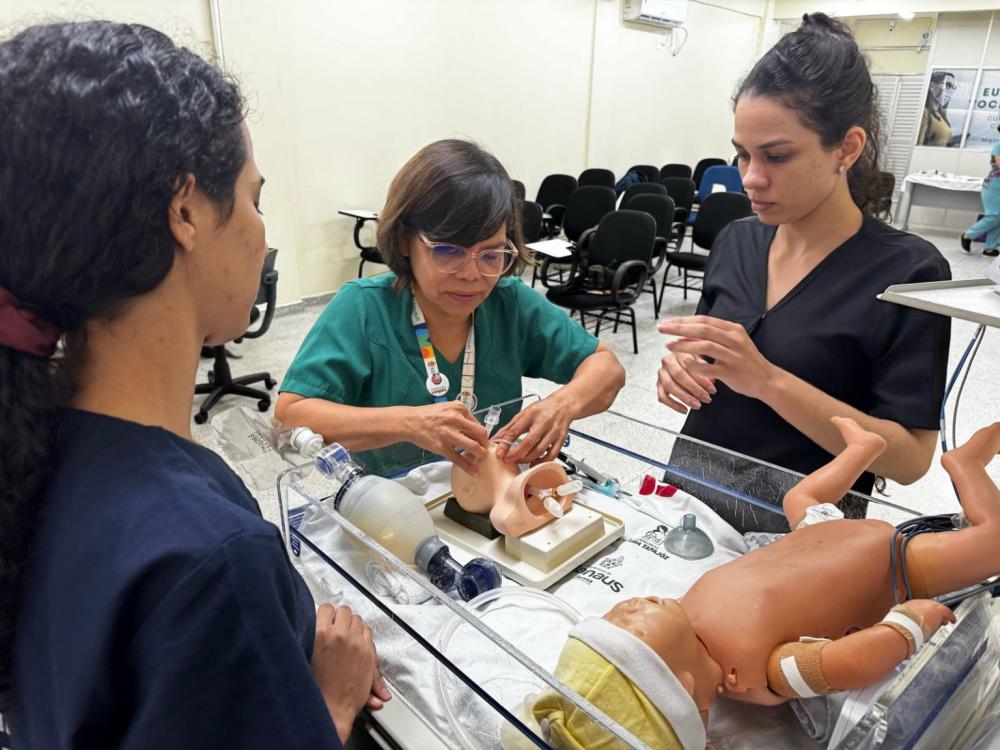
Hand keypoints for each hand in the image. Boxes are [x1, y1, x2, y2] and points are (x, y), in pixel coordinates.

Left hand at [311, 604, 388, 743]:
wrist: (331, 707)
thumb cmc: (345, 700)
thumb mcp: (366, 687)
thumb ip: (375, 683)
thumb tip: (383, 697)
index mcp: (364, 648)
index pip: (362, 626)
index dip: (352, 629)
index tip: (346, 633)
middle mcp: (352, 638)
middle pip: (350, 615)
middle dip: (342, 620)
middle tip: (333, 626)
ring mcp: (336, 635)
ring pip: (337, 610)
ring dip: (330, 615)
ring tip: (322, 623)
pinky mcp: (319, 635)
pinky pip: (321, 613)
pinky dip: (317, 616)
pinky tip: (311, 621)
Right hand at [407, 401, 487, 474]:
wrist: (410, 421)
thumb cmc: (429, 415)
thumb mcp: (448, 408)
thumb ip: (462, 417)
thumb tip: (474, 431)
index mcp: (459, 409)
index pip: (478, 424)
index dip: (482, 435)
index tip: (482, 441)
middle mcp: (455, 420)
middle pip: (480, 434)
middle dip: (485, 444)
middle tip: (484, 450)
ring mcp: (448, 434)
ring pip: (472, 446)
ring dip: (480, 454)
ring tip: (480, 458)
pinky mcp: (441, 447)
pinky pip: (458, 459)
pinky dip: (468, 467)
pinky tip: (475, 472)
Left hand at [493, 395, 572, 463]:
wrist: (563, 405)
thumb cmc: (543, 409)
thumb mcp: (524, 413)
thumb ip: (510, 427)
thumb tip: (496, 439)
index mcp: (532, 414)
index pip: (516, 430)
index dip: (506, 443)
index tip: (499, 452)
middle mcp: (544, 422)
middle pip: (529, 442)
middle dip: (516, 454)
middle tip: (508, 459)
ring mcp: (554, 431)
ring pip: (539, 451)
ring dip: (527, 459)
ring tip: (518, 461)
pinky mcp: (561, 439)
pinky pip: (551, 455)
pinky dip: (542, 462)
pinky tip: (534, 463)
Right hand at [656, 351, 715, 413]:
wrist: (683, 359)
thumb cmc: (695, 359)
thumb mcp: (703, 358)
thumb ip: (706, 368)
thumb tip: (711, 381)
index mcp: (679, 352)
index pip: (689, 365)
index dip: (701, 379)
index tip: (712, 389)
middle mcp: (667, 361)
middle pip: (679, 375)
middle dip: (694, 389)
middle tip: (706, 398)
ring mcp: (661, 373)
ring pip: (669, 386)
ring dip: (684, 397)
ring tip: (697, 405)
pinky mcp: (658, 385)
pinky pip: (662, 397)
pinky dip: (673, 405)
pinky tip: (685, 410)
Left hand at [658, 316, 777, 400]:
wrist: (767, 380)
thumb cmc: (746, 361)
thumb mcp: (734, 342)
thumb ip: (714, 335)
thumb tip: (687, 330)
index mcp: (734, 329)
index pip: (705, 320)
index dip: (684, 320)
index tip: (668, 322)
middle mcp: (734, 340)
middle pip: (702, 329)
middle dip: (679, 328)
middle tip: (662, 329)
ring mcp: (733, 356)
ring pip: (705, 346)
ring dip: (684, 345)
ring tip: (669, 346)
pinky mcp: (731, 372)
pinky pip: (709, 368)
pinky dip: (695, 365)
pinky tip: (684, 363)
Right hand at [902, 599, 956, 641]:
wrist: (907, 623)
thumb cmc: (902, 625)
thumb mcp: (900, 622)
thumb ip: (904, 623)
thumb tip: (902, 628)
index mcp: (909, 605)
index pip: (919, 608)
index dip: (924, 614)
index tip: (926, 619)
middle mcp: (920, 603)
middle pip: (929, 607)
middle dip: (934, 614)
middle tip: (937, 621)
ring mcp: (930, 605)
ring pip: (938, 610)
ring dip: (941, 617)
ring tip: (944, 622)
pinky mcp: (939, 610)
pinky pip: (947, 612)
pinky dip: (951, 617)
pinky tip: (953, 621)